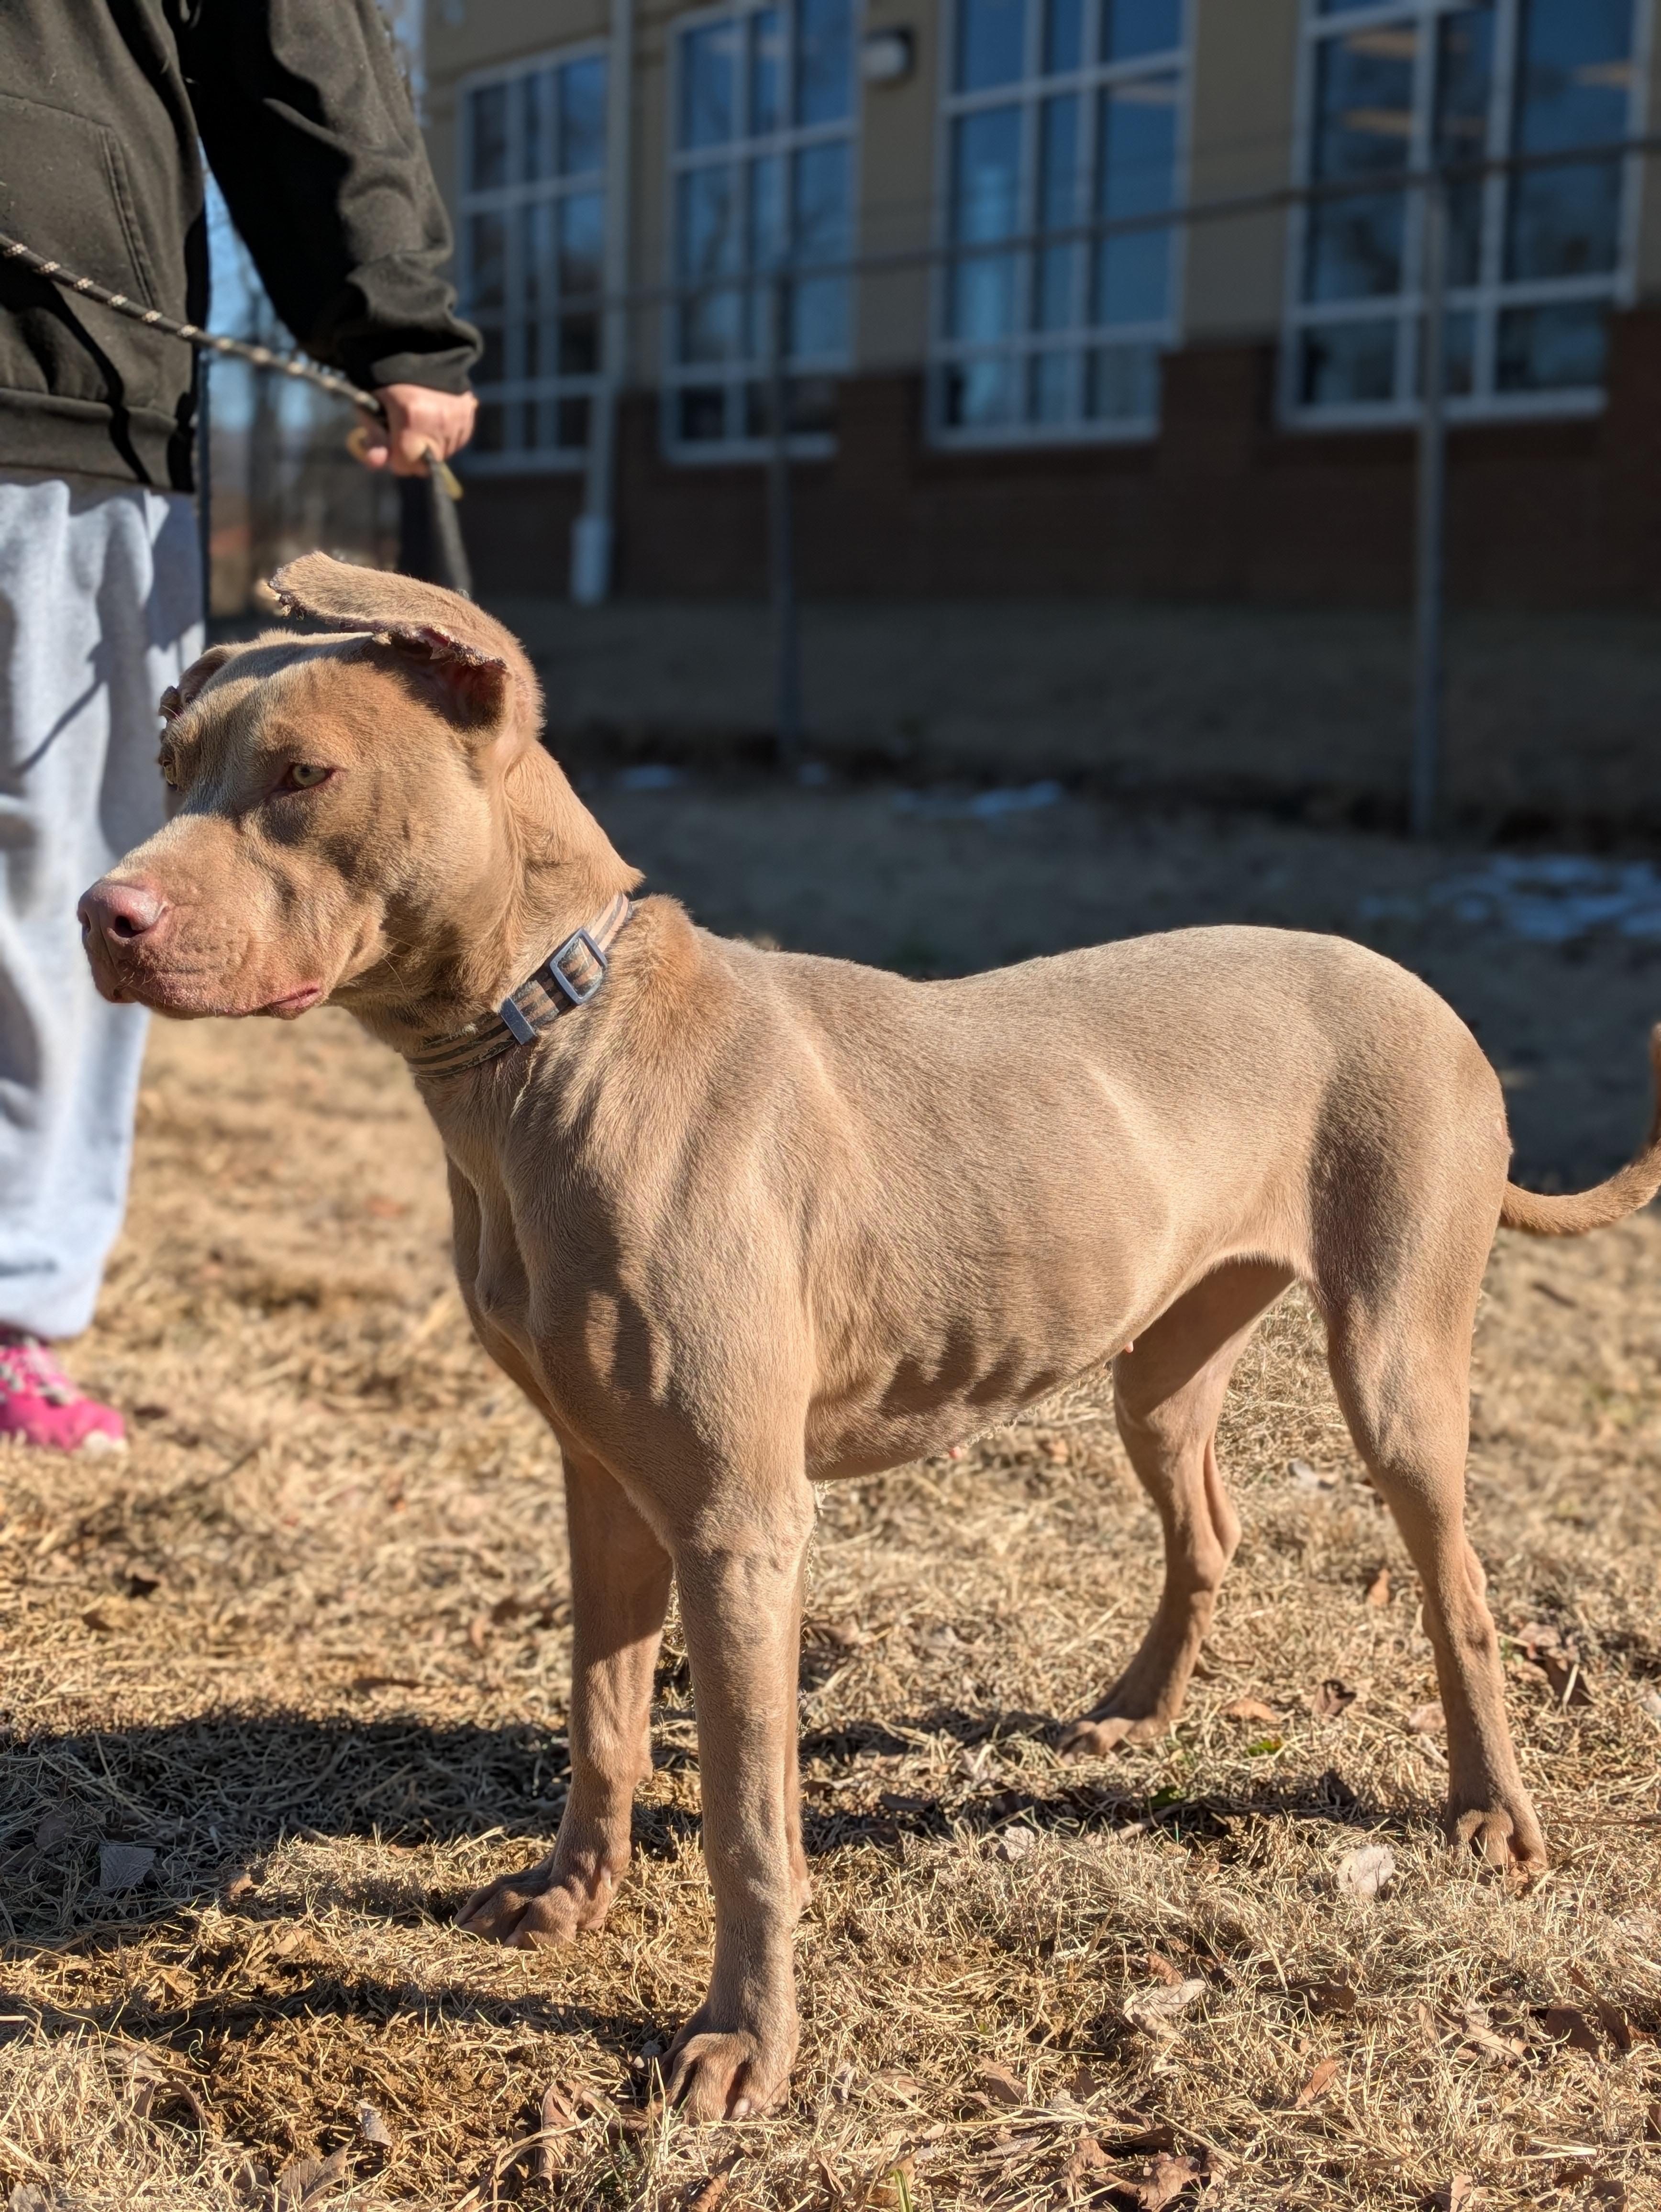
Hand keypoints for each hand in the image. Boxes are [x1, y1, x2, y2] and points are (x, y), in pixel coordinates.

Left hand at [355, 384, 477, 475]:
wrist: (418, 351)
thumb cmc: (388, 381)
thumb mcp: (372, 406)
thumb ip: (374, 438)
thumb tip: (375, 464)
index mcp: (411, 417)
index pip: (405, 464)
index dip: (394, 457)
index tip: (391, 442)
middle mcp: (438, 421)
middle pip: (425, 464)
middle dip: (413, 454)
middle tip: (405, 430)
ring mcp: (457, 420)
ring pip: (442, 455)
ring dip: (429, 445)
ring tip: (421, 420)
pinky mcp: (468, 416)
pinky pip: (456, 443)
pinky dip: (444, 437)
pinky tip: (434, 418)